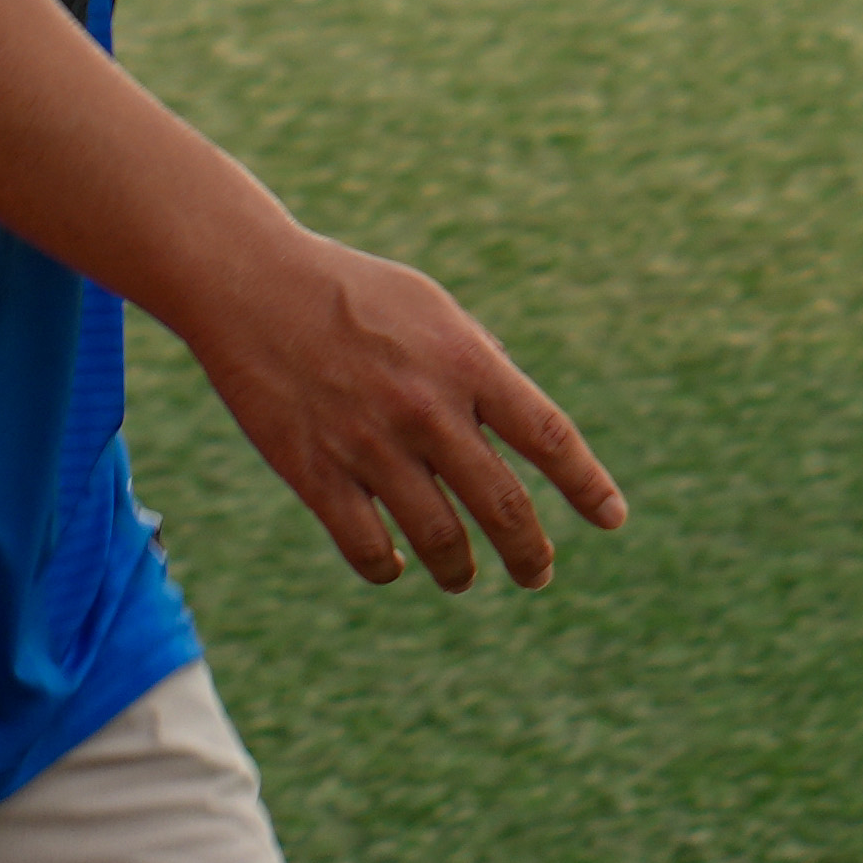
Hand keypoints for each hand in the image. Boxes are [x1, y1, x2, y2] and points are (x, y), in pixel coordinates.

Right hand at [174, 228, 622, 593]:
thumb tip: (518, 425)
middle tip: (539, 573)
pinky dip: (389, 567)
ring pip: (440, 540)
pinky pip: (368, 548)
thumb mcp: (433, 307)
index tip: (611, 518)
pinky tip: (396, 566)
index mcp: (466, 362)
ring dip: (460, 570)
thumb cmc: (351, 292)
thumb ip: (478, 363)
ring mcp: (371, 447)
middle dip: (531, 553)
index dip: (587, 485)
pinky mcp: (316, 473)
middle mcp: (428, 410)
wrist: (251, 285)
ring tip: (464, 577)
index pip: (549, 437)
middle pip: (503, 506)